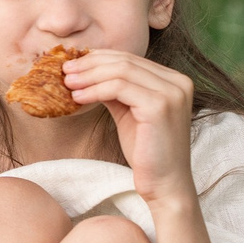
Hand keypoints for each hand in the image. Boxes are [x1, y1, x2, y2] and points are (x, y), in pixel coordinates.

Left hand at [62, 48, 197, 208]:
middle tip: (65, 71)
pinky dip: (95, 90)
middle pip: (126, 61)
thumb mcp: (128, 112)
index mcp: (174, 80)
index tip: (73, 65)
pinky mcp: (160, 106)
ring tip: (68, 84)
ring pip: (121, 71)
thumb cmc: (146, 151)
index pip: (131, 59)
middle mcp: (178, 82)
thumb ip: (115, 90)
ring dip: (89, 76)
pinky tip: (78, 98)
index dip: (99, 58)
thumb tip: (85, 71)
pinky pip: (119, 88)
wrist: (164, 184)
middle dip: (91, 64)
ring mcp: (172, 93)